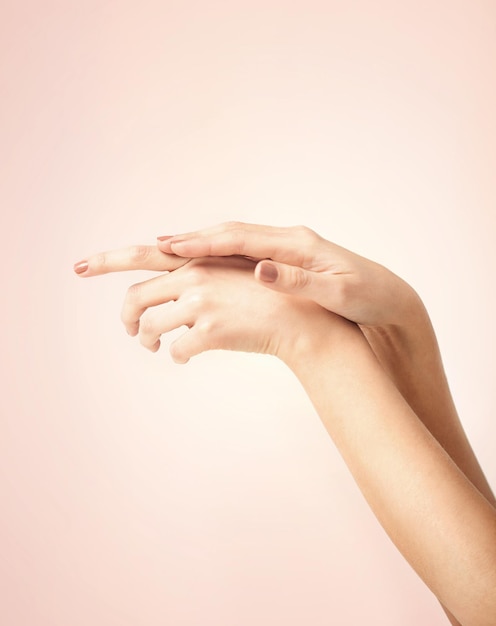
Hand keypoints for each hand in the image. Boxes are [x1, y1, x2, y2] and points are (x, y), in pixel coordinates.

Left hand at [75, 248, 347, 364]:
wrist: (305, 320)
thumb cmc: (271, 298)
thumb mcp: (233, 274)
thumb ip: (199, 277)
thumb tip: (170, 292)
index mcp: (198, 260)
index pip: (142, 254)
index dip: (107, 260)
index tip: (79, 266)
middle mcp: (195, 277)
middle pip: (135, 297)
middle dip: (124, 317)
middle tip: (127, 331)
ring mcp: (202, 304)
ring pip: (149, 328)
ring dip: (146, 340)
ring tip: (153, 345)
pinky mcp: (212, 331)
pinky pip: (177, 350)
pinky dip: (177, 355)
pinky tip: (186, 356)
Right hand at [157, 222, 420, 327]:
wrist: (389, 298)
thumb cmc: (367, 297)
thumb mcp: (338, 292)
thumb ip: (299, 279)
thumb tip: (260, 268)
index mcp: (297, 243)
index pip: (240, 238)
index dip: (203, 243)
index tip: (170, 247)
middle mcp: (287, 240)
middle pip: (229, 234)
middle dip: (190, 239)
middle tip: (153, 244)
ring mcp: (285, 248)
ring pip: (233, 242)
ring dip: (199, 246)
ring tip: (165, 251)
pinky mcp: (286, 261)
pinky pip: (243, 254)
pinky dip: (217, 256)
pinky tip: (201, 263)